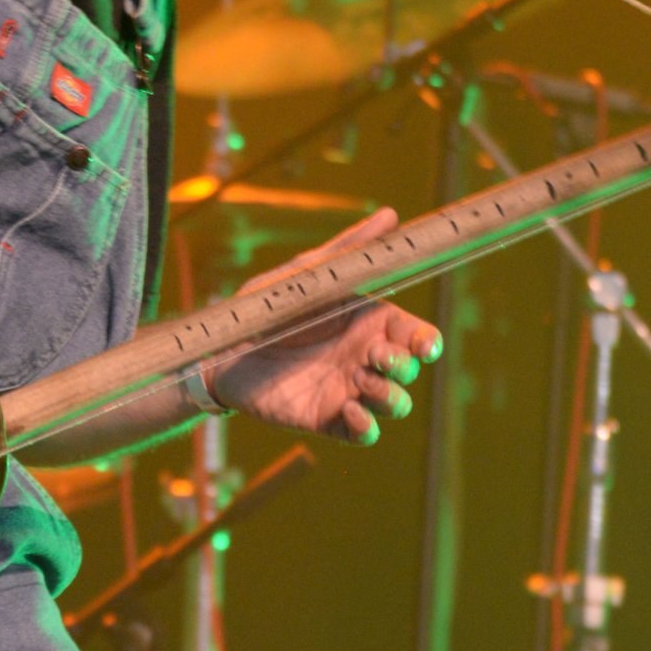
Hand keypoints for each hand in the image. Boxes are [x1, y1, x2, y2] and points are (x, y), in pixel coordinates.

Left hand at [210, 207, 440, 442]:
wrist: (222, 352)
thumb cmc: (267, 308)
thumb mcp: (306, 274)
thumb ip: (347, 251)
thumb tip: (389, 216)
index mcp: (368, 323)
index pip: (415, 335)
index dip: (428, 342)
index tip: (425, 345)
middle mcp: (364, 358)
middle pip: (409, 370)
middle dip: (403, 365)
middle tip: (374, 355)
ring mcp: (348, 390)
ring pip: (396, 404)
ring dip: (389, 395)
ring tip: (359, 379)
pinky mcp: (328, 419)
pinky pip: (365, 434)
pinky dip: (368, 428)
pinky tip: (352, 412)